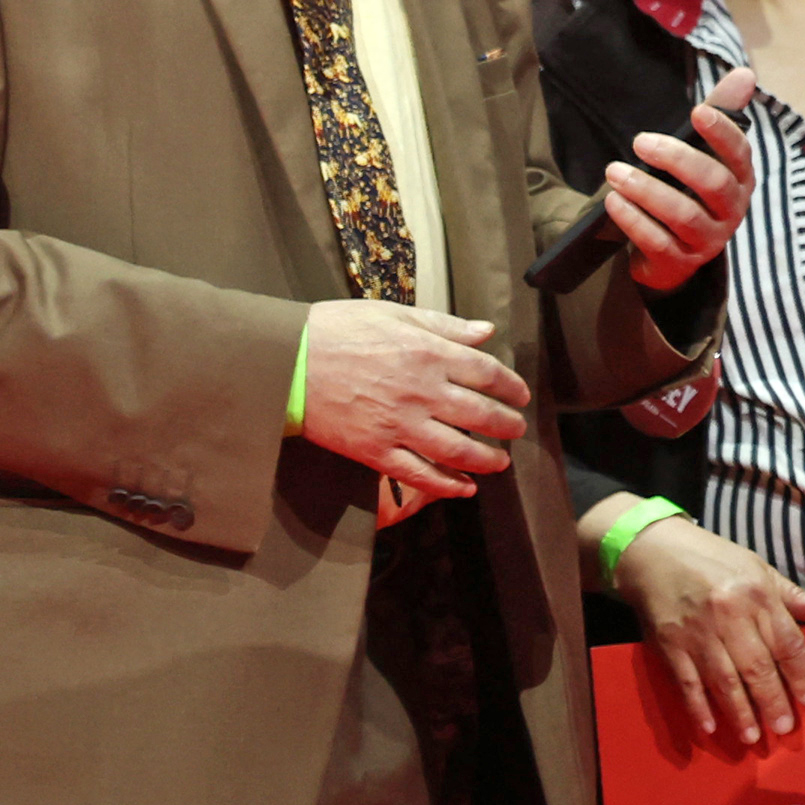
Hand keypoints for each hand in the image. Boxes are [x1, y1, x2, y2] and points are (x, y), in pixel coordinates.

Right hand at [298, 301, 532, 501]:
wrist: (284, 360)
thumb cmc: (338, 329)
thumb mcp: (395, 314)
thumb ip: (445, 326)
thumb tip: (486, 331)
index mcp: (430, 354)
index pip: (488, 374)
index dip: (511, 387)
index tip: (521, 396)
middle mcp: (422, 392)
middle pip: (480, 414)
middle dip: (506, 425)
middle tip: (517, 430)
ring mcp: (398, 424)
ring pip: (457, 449)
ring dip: (486, 459)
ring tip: (500, 462)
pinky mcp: (373, 450)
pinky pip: (417, 474)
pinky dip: (445, 485)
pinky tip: (463, 489)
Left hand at [599, 65, 759, 295]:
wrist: (674, 257)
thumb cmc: (689, 194)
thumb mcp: (703, 156)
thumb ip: (720, 116)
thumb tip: (744, 74)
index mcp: (740, 181)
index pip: (740, 154)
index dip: (722, 133)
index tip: (697, 111)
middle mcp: (731, 211)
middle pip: (713, 183)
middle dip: (677, 159)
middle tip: (640, 141)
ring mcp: (708, 240)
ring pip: (683, 214)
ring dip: (647, 190)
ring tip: (614, 171)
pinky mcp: (680, 262)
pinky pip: (658, 241)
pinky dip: (634, 220)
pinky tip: (614, 201)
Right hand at [616, 511, 804, 747]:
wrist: (654, 553)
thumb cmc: (714, 560)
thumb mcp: (758, 567)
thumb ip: (790, 595)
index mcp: (757, 594)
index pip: (787, 642)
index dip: (801, 674)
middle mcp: (730, 615)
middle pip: (757, 667)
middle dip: (772, 701)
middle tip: (784, 728)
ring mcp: (698, 633)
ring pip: (724, 680)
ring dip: (740, 712)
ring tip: (753, 737)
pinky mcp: (669, 645)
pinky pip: (687, 682)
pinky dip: (698, 707)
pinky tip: (710, 727)